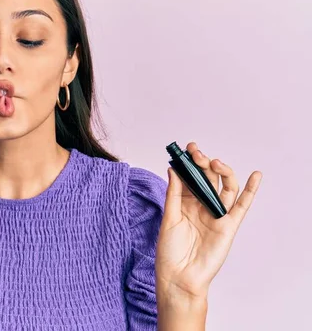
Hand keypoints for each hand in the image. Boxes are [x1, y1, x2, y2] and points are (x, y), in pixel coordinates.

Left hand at [155, 141, 262, 299]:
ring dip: (221, 172)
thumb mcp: (169, 218)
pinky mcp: (229, 225)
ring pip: (225, 187)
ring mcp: (216, 215)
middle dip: (202, 163)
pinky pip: (242, 206)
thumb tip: (173, 169)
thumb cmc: (170, 251)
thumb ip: (174, 194)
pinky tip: (255, 175)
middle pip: (207, 179)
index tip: (185, 149)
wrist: (179, 277)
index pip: (190, 178)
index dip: (189, 163)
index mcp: (185, 203)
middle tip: (196, 152)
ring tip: (213, 162)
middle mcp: (202, 206)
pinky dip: (250, 191)